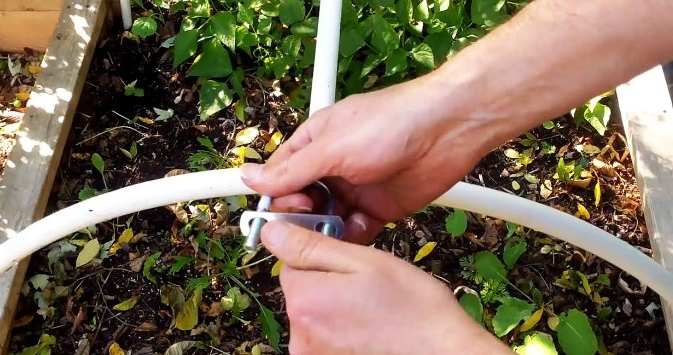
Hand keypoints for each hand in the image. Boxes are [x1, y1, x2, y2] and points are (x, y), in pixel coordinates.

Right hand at [242, 76, 494, 244]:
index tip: (271, 219)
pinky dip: (355, 235)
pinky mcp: (378, 209)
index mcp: (313, 144)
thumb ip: (291, 170)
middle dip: (300, 217)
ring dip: (326, 229)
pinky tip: (362, 225)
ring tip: (334, 227)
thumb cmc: (390, 122)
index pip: (280, 177)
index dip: (274, 199)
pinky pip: (356, 232)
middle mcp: (331, 168)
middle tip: (308, 220)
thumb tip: (250, 177)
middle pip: (300, 204)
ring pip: (326, 221)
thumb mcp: (331, 146)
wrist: (447, 130)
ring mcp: (355, 189)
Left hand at [261, 221, 511, 354]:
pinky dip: (342, 334)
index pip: (291, 263)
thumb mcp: (366, 261)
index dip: (321, 256)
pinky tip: (368, 331)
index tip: (347, 259)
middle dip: (328, 285)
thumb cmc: (416, 312)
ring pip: (314, 317)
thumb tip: (273, 232)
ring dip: (335, 311)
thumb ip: (313, 246)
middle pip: (301, 292)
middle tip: (367, 288)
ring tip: (371, 312)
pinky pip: (324, 340)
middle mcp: (300, 335)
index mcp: (306, 300)